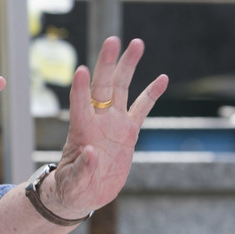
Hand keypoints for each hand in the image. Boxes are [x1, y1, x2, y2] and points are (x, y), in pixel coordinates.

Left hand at [49, 37, 168, 218]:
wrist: (83, 193)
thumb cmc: (72, 188)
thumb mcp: (73, 183)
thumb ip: (82, 169)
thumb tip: (91, 153)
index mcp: (81, 132)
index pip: (79, 104)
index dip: (79, 88)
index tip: (79, 70)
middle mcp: (97, 122)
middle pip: (102, 86)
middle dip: (108, 64)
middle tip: (113, 40)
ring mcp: (113, 124)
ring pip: (121, 89)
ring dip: (128, 66)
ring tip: (136, 43)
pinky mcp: (128, 132)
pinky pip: (141, 109)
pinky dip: (151, 94)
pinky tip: (163, 78)